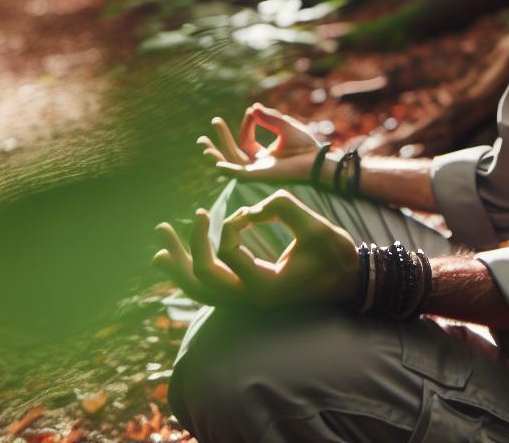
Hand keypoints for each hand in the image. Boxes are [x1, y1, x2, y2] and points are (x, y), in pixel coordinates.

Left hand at [152, 190, 358, 307]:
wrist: (349, 280)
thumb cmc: (335, 254)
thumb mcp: (315, 225)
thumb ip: (282, 207)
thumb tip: (250, 208)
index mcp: (265, 286)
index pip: (229, 255)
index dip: (232, 225)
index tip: (250, 211)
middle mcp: (250, 299)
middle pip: (203, 279)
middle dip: (188, 248)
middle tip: (191, 217)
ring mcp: (247, 300)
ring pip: (201, 291)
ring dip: (179, 268)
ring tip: (160, 248)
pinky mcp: (247, 293)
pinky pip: (210, 289)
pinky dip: (191, 274)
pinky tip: (177, 260)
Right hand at [197, 103, 322, 182]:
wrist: (315, 160)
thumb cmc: (306, 146)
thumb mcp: (285, 127)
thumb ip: (269, 118)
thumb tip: (252, 108)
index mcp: (264, 155)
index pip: (246, 140)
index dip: (246, 124)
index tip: (251, 111)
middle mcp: (258, 165)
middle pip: (233, 152)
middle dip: (221, 138)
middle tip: (214, 121)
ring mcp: (257, 172)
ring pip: (231, 163)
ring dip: (216, 153)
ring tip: (202, 142)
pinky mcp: (258, 177)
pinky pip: (238, 174)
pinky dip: (226, 169)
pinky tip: (215, 161)